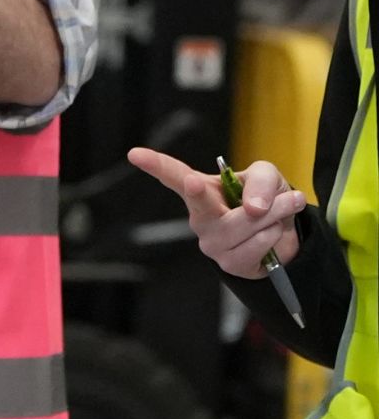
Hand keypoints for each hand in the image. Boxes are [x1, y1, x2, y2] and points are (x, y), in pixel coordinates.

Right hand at [128, 147, 305, 280]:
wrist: (282, 233)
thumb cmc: (264, 198)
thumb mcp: (266, 175)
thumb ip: (260, 181)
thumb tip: (254, 208)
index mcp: (201, 190)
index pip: (173, 176)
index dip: (155, 165)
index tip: (134, 154)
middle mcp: (200, 218)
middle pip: (201, 204)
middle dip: (198, 194)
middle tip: (195, 183)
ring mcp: (212, 244)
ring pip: (248, 222)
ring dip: (277, 212)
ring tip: (285, 206)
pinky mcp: (230, 264)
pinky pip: (260, 244)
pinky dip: (275, 234)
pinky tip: (272, 233)